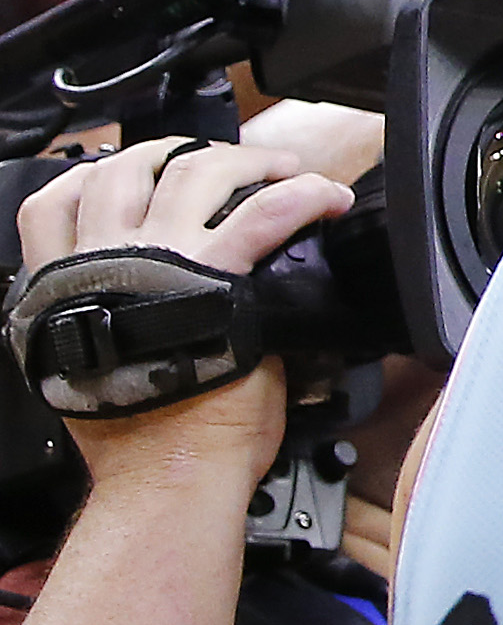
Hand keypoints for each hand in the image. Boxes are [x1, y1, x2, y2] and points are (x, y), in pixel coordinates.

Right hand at [12, 135, 352, 498]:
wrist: (166, 471)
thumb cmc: (138, 436)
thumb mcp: (87, 367)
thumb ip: (103, 319)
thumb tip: (142, 301)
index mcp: (60, 284)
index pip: (54, 200)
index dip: (98, 172)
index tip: (137, 169)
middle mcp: (100, 260)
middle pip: (129, 167)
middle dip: (183, 153)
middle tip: (227, 166)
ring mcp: (157, 260)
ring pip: (193, 171)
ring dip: (244, 161)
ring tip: (282, 171)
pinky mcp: (216, 275)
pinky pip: (264, 211)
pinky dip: (302, 192)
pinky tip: (325, 197)